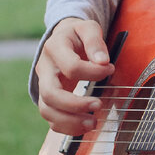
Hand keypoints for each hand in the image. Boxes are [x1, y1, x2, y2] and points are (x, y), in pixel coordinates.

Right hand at [35, 17, 114, 133]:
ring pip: (47, 110)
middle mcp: (44, 69)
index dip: (93, 72)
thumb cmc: (78, 35)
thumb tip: (103, 61)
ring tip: (93, 122)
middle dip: (75, 104)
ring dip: (70, 121)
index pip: (71, 67)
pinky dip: (66, 127)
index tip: (110, 69)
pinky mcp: (48, 98)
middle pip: (50, 93)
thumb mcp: (88, 28)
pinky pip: (51, 118)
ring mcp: (44, 85)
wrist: (64, 39)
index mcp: (54, 48)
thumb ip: (95, 41)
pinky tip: (84, 126)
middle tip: (99, 104)